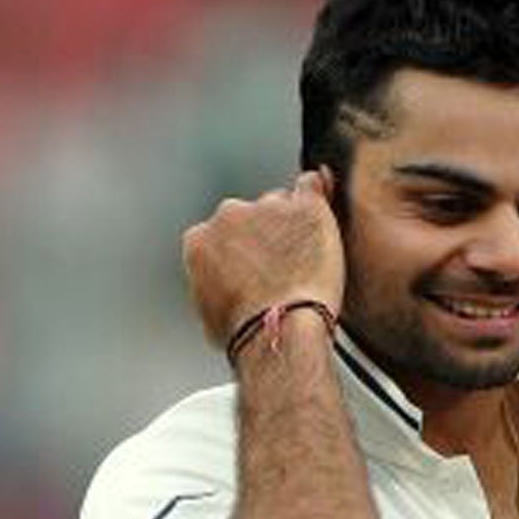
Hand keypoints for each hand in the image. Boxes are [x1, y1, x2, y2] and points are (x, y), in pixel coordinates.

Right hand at [181, 169, 344, 349]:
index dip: (239, 250)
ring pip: (281, 204)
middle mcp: (228, 216)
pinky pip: (310, 186)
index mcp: (199, 241)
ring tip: (306, 257)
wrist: (278, 330)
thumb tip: (222, 289)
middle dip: (264, 233)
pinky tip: (319, 218)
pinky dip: (315, 197)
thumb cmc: (245, 331)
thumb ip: (211, 285)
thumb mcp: (209, 314)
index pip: (219, 233)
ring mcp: (268, 208)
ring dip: (291, 223)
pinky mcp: (305, 207)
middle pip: (250, 213)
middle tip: (281, 265)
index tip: (252, 266)